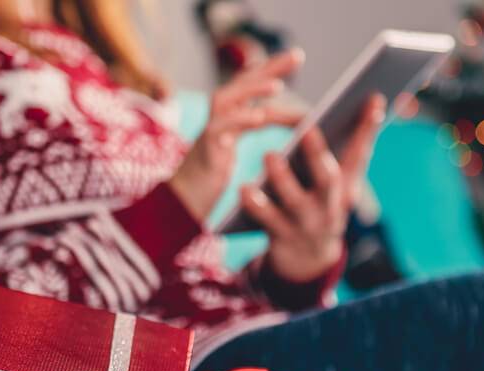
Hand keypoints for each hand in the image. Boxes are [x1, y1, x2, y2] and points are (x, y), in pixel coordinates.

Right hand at [169, 48, 304, 221]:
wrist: (183, 202)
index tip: (296, 56)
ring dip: (252, 90)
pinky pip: (220, 129)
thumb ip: (259, 124)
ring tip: (278, 86)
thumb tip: (300, 115)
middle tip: (297, 55)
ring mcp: (209, 131)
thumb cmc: (212, 174)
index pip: (252, 84)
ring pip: (228, 100)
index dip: (272, 69)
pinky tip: (259, 116)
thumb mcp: (238, 143)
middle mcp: (217, 117)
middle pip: (243, 83)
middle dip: (269, 68)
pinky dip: (239, 120)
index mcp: (228, 114)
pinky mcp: (205, 149)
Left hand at [241, 94, 386, 281]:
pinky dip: (255, 205)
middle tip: (308, 130)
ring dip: (283, 178)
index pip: (360, 154)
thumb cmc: (320, 205)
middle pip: (328, 181)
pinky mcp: (282, 236)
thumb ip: (346, 150)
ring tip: (269, 154)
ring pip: (295, 201)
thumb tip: (367, 103)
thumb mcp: (338, 184)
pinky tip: (243, 189)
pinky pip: (266, 220)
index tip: (373, 98)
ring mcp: (306, 223)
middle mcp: (330, 205)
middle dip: (319, 155)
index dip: (368, 128)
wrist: (307, 260)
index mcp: (346, 187)